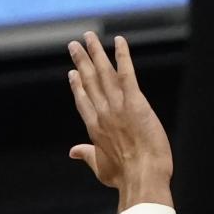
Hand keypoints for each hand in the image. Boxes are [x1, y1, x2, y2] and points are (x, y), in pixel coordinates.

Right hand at [67, 32, 172, 191]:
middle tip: (74, 45)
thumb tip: (72, 151)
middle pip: (89, 81)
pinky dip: (123, 56)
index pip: (83, 100)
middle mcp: (102, 113)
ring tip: (89, 36)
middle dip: (81, 61)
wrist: (142, 177)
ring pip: (104, 73)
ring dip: (96, 52)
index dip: (77, 85)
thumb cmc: (124, 177)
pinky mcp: (135, 102)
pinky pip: (127, 73)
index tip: (73, 73)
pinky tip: (119, 41)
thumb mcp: (100, 168)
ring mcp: (117, 106)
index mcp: (94, 128)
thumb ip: (86, 155)